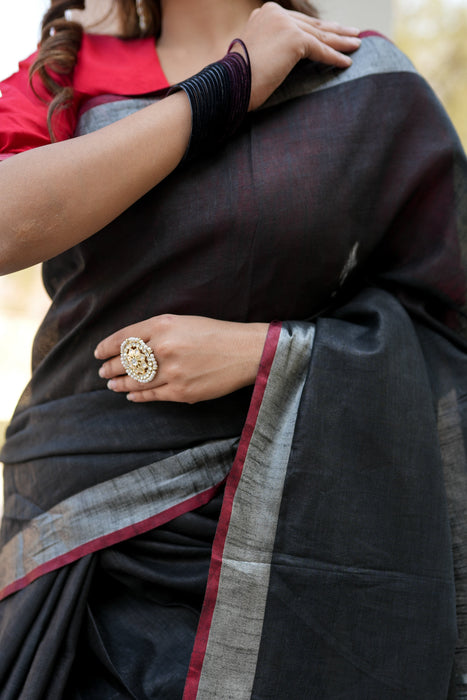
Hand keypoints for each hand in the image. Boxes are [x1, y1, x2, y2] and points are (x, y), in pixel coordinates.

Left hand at [95, 314, 268, 403]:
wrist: (245, 351)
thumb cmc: (215, 334)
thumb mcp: (183, 322)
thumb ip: (157, 331)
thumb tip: (131, 347)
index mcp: (163, 325)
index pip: (124, 338)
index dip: (107, 347)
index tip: (98, 353)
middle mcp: (164, 347)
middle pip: (126, 361)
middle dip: (110, 367)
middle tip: (102, 371)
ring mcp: (172, 371)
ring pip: (136, 380)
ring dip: (120, 383)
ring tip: (112, 384)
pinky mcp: (181, 391)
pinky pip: (152, 395)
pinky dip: (138, 396)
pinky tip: (131, 395)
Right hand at [240, 2, 360, 109]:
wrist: (230, 84)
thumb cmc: (238, 78)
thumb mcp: (254, 53)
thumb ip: (270, 45)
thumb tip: (285, 55)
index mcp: (265, 12)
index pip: (298, 22)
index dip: (318, 28)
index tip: (333, 31)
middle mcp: (275, 13)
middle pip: (311, 25)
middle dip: (334, 31)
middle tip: (352, 34)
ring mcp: (285, 24)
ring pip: (319, 36)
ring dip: (341, 41)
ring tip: (357, 45)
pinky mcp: (294, 39)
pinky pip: (320, 50)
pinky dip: (334, 57)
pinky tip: (347, 62)